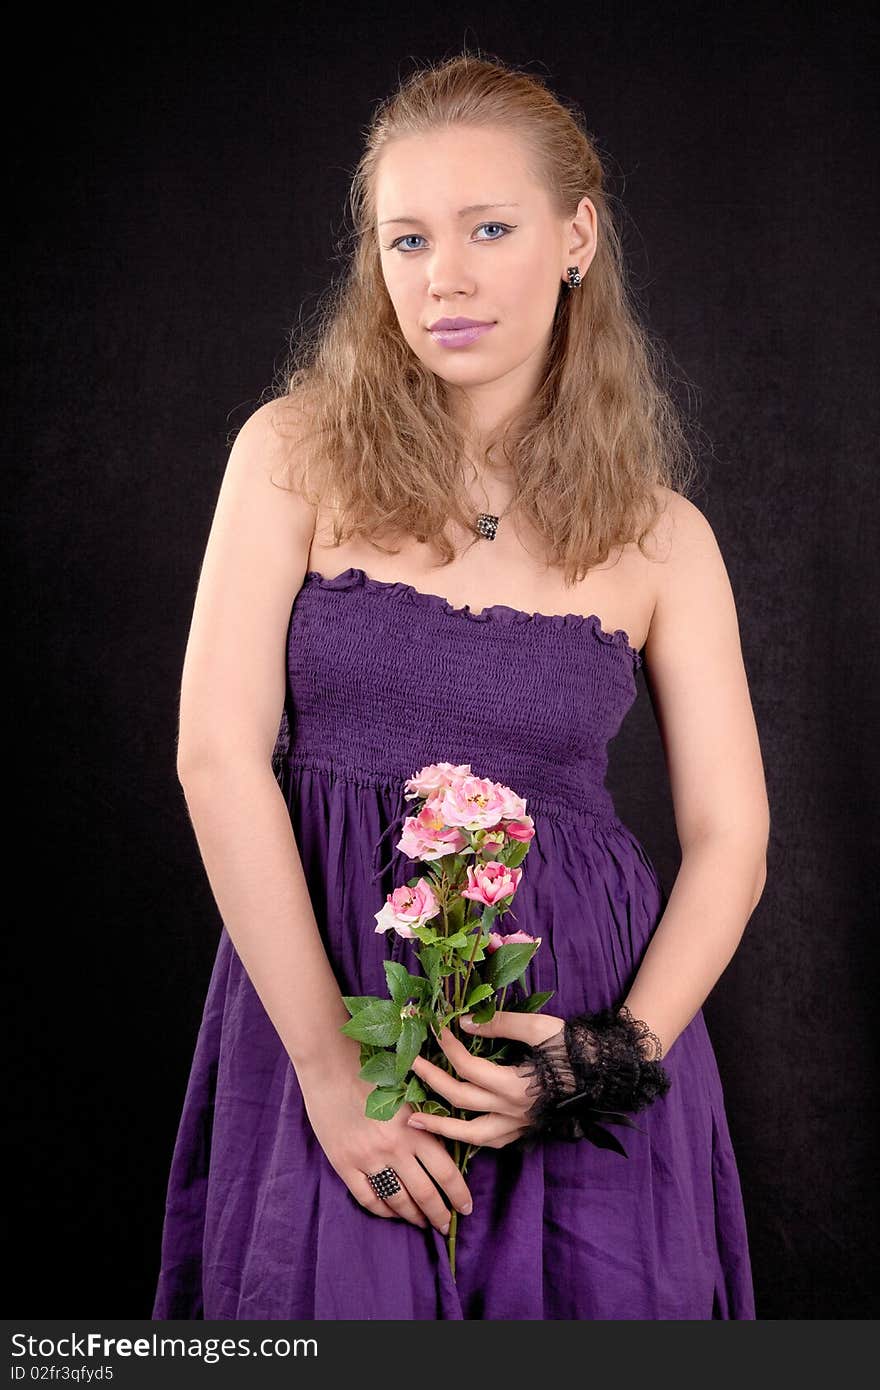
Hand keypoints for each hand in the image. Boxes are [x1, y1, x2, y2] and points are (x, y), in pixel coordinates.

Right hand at [297, 1041, 473, 1235]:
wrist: (331, 1064)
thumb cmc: (372, 1071)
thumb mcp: (407, 1094)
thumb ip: (424, 1121)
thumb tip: (443, 1150)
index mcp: (415, 1128)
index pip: (446, 1172)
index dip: (459, 1195)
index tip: (465, 1208)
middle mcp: (395, 1148)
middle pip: (425, 1193)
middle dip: (439, 1214)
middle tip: (445, 1224)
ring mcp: (369, 1158)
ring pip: (398, 1200)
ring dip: (413, 1216)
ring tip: (421, 1222)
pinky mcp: (345, 1164)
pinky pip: (368, 1198)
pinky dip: (383, 1211)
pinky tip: (391, 1212)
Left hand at [406, 1010, 565, 1149]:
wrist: (607, 1074)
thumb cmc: (574, 1047)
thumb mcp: (539, 1027)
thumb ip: (500, 1025)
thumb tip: (464, 1024)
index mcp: (515, 1085)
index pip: (468, 1068)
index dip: (448, 1047)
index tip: (437, 1029)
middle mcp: (513, 1111)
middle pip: (461, 1100)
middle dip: (432, 1081)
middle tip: (410, 1066)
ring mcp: (519, 1125)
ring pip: (472, 1135)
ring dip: (441, 1127)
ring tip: (414, 1120)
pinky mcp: (525, 1130)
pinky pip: (492, 1142)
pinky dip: (469, 1138)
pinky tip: (456, 1130)